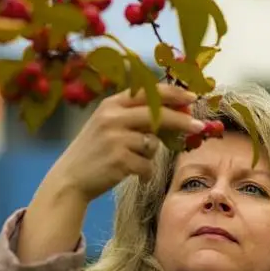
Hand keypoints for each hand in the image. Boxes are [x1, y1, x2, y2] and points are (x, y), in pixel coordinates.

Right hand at [49, 83, 205, 203]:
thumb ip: (136, 116)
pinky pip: (147, 165)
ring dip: (149, 155)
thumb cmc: (95, 152)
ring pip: (153, 144)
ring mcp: (115, 138)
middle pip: (158, 114)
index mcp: (111, 104)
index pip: (148, 92)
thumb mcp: (109, 125)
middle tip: (199, 125)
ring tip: (131, 160)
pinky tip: (130, 174)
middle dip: (182, 119)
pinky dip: (144, 172)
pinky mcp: (119, 160)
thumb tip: (177, 113)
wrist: (70, 178)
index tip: (191, 96)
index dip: (172, 93)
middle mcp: (112, 117)